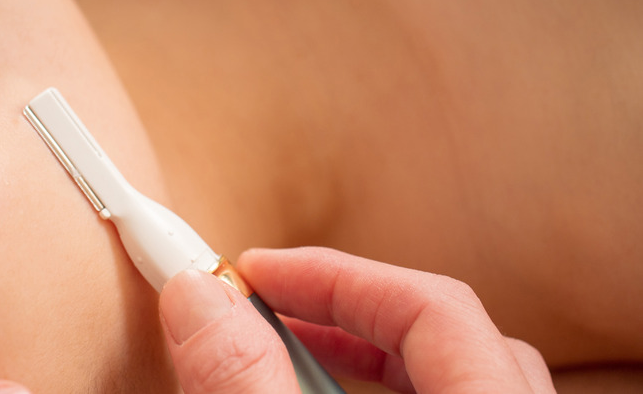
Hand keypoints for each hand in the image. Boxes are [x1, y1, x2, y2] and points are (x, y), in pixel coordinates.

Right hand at [159, 247, 555, 392]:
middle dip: (345, 302)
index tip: (257, 268)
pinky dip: (384, 385)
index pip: (432, 306)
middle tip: (268, 299)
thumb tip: (197, 299)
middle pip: (447, 328)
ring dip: (364, 345)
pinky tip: (327, 393)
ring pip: (451, 367)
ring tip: (295, 344)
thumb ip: (248, 385)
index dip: (336, 272)